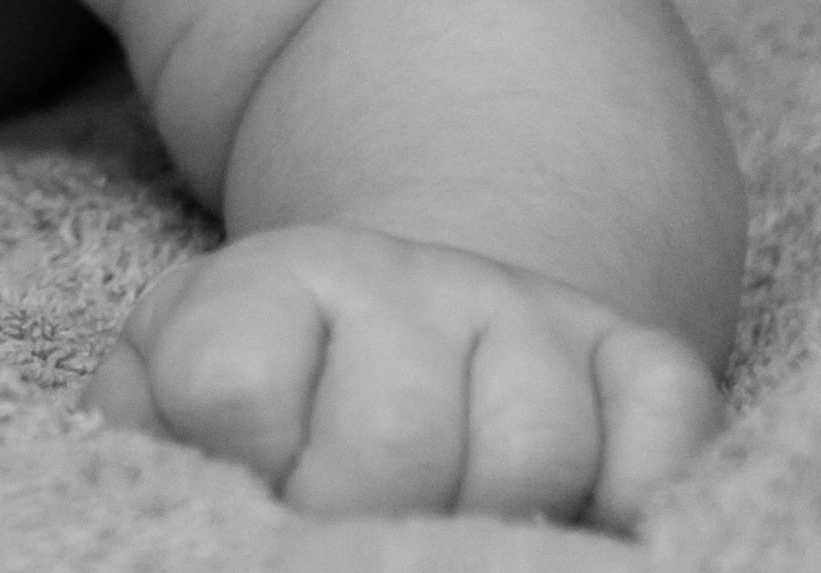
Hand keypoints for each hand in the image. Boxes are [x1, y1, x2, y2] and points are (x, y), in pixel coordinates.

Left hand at [81, 226, 721, 527]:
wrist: (414, 303)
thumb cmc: (273, 382)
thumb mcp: (169, 383)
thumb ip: (151, 424)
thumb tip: (177, 483)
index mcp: (271, 285)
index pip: (233, 386)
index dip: (239, 469)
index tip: (253, 490)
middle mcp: (408, 282)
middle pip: (394, 439)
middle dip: (363, 526)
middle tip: (353, 539)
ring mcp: (531, 315)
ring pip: (535, 447)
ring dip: (494, 526)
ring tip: (451, 535)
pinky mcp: (639, 356)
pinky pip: (670, 427)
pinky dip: (640, 499)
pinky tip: (587, 529)